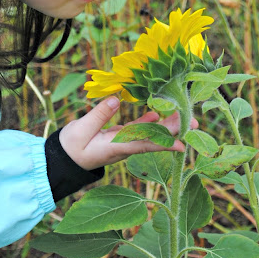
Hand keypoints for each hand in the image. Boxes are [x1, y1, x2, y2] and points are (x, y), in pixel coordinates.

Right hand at [59, 96, 198, 170]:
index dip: (164, 144)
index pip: (145, 145)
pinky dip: (148, 121)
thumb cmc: (70, 147)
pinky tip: (157, 112)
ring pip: (149, 133)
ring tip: (184, 114)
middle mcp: (124, 146)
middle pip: (154, 138)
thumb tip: (117, 98)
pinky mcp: (118, 136)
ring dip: (166, 124)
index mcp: (116, 147)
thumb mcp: (80, 130)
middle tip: (195, 122)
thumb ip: (99, 115)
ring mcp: (123, 142)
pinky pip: (137, 129)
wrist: (63, 159)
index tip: (182, 144)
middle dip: (174, 130)